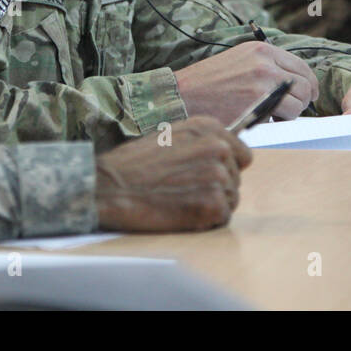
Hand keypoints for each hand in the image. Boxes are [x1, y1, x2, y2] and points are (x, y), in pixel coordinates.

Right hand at [94, 117, 252, 230]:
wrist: (108, 187)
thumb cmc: (133, 165)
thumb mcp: (170, 137)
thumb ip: (200, 143)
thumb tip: (224, 157)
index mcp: (209, 128)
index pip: (241, 155)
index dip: (223, 169)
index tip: (202, 176)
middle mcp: (219, 148)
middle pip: (235, 180)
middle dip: (214, 188)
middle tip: (181, 190)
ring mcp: (219, 176)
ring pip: (230, 200)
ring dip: (209, 206)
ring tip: (177, 200)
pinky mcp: (214, 204)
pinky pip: (222, 219)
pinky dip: (204, 222)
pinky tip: (179, 214)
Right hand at [174, 41, 317, 122]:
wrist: (184, 95)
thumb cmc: (207, 83)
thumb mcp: (238, 60)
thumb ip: (265, 66)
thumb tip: (292, 82)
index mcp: (261, 49)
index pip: (299, 65)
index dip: (308, 82)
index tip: (309, 94)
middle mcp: (266, 62)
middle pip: (304, 83)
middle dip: (301, 100)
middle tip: (289, 111)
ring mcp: (265, 82)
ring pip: (299, 101)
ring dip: (292, 113)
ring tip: (273, 116)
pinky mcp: (262, 102)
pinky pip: (289, 114)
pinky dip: (283, 122)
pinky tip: (267, 121)